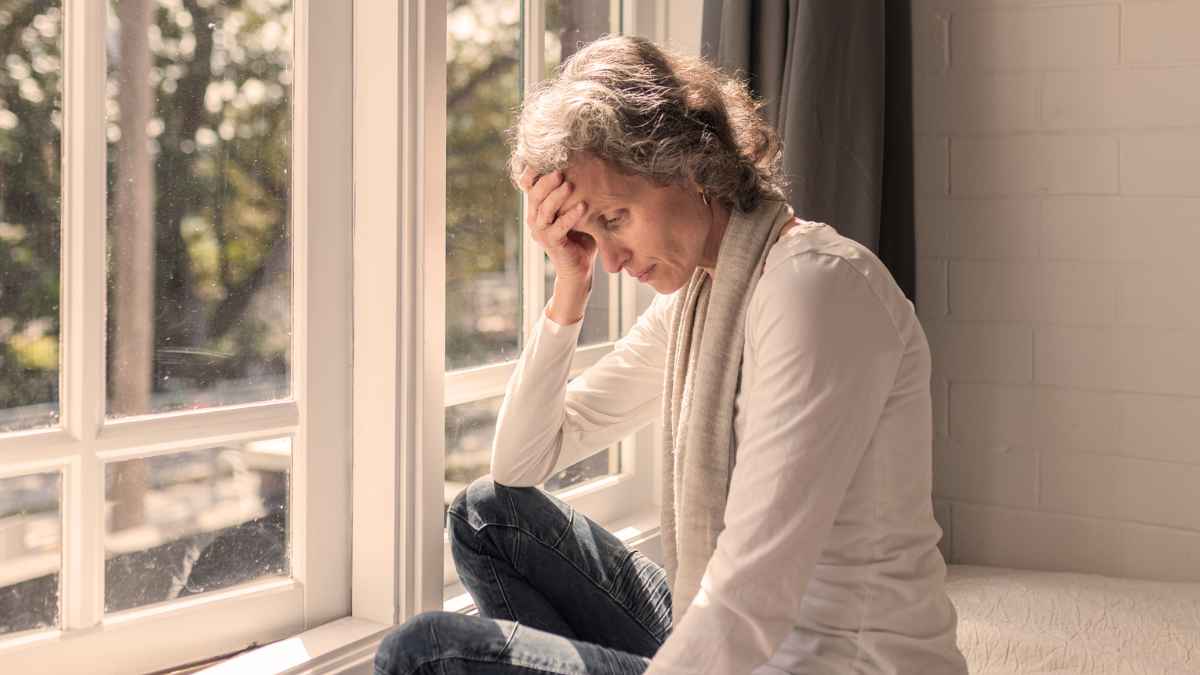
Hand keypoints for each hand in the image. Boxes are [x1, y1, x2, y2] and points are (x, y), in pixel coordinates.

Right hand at [518, 167, 595, 288]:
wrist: (579, 269)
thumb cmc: (580, 237)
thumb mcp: (575, 211)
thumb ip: (574, 194)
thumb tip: (587, 165)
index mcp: (538, 209)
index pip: (529, 187)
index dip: (533, 173)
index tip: (544, 158)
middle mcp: (535, 219)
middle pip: (534, 195)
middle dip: (546, 181)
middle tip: (560, 170)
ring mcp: (541, 232)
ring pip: (544, 210)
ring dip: (556, 196)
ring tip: (569, 185)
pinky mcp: (551, 244)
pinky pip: (558, 228)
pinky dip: (570, 216)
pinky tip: (583, 207)